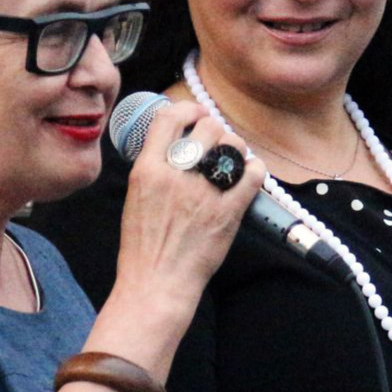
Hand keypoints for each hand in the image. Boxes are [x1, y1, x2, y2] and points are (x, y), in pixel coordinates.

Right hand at [112, 101, 263, 300]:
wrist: (157, 282)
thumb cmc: (144, 246)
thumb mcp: (135, 197)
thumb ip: (153, 169)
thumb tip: (174, 145)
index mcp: (147, 170)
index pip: (169, 118)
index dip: (188, 109)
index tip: (196, 114)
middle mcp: (175, 177)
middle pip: (207, 126)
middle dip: (216, 129)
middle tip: (218, 142)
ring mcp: (203, 194)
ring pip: (232, 145)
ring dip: (236, 147)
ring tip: (233, 159)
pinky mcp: (228, 212)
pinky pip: (253, 174)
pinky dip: (255, 169)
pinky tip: (250, 174)